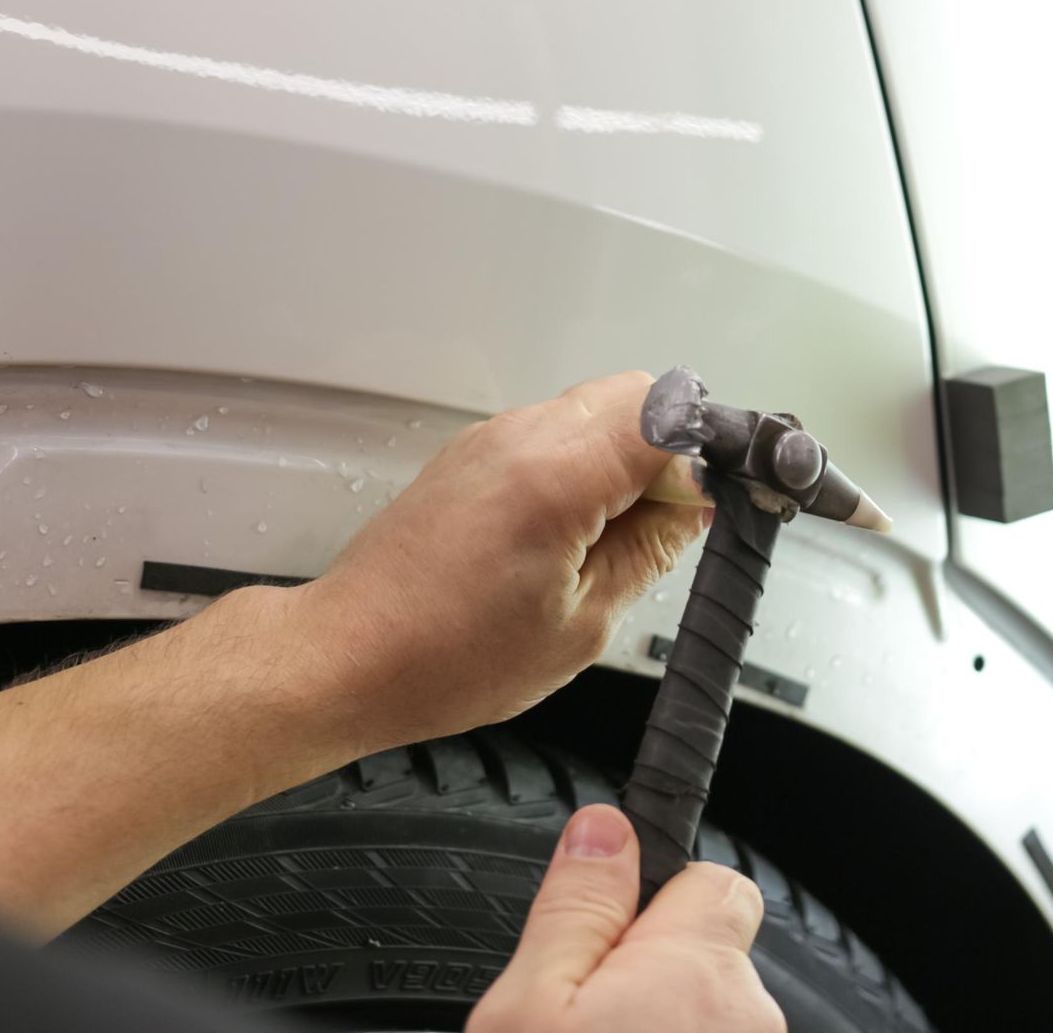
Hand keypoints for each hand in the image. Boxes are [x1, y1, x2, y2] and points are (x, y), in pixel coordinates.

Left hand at [284, 371, 709, 754]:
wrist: (348, 656)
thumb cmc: (445, 657)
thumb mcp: (583, 624)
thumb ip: (650, 551)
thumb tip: (694, 509)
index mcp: (559, 475)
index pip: (668, 417)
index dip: (701, 461)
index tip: (704, 508)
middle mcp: (523, 436)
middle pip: (636, 396)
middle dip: (668, 452)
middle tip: (662, 525)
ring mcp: (493, 438)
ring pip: (596, 409)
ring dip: (624, 458)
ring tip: (610, 538)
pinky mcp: (473, 452)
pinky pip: (554, 431)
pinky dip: (582, 465)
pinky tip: (570, 533)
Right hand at [468, 805, 782, 1032]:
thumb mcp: (527, 1012)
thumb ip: (573, 911)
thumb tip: (604, 828)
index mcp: (697, 968)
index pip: (714, 880)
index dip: (656, 899)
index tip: (613, 922)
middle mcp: (748, 1014)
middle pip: (706, 954)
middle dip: (654, 974)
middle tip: (582, 1019)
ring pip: (707, 1015)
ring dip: (663, 1024)